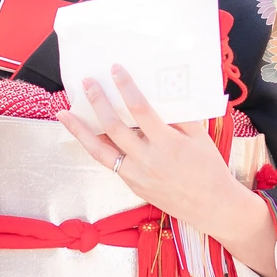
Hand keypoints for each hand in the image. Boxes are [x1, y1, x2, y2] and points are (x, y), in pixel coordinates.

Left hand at [56, 65, 276, 276]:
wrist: (211, 206)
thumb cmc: (209, 169)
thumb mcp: (199, 138)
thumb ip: (179, 117)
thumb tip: (161, 96)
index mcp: (167, 143)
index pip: (140, 109)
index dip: (126, 87)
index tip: (116, 70)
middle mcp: (147, 159)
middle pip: (114, 126)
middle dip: (98, 102)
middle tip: (88, 83)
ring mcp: (136, 174)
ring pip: (100, 150)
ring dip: (80, 130)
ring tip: (64, 114)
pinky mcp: (132, 184)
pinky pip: (110, 162)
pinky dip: (96, 147)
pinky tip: (87, 135)